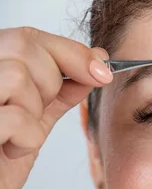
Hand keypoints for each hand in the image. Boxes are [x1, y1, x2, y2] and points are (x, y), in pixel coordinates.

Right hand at [0, 27, 112, 188]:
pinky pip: (14, 118)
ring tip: (19, 135)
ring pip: (17, 76)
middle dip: (49, 82)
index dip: (71, 51)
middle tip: (38, 112)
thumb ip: (60, 93)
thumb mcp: (34, 121)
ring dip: (34, 112)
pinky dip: (26, 139)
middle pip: (24, 47)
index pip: (28, 37)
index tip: (102, 72)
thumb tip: (96, 64)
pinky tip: (11, 150)